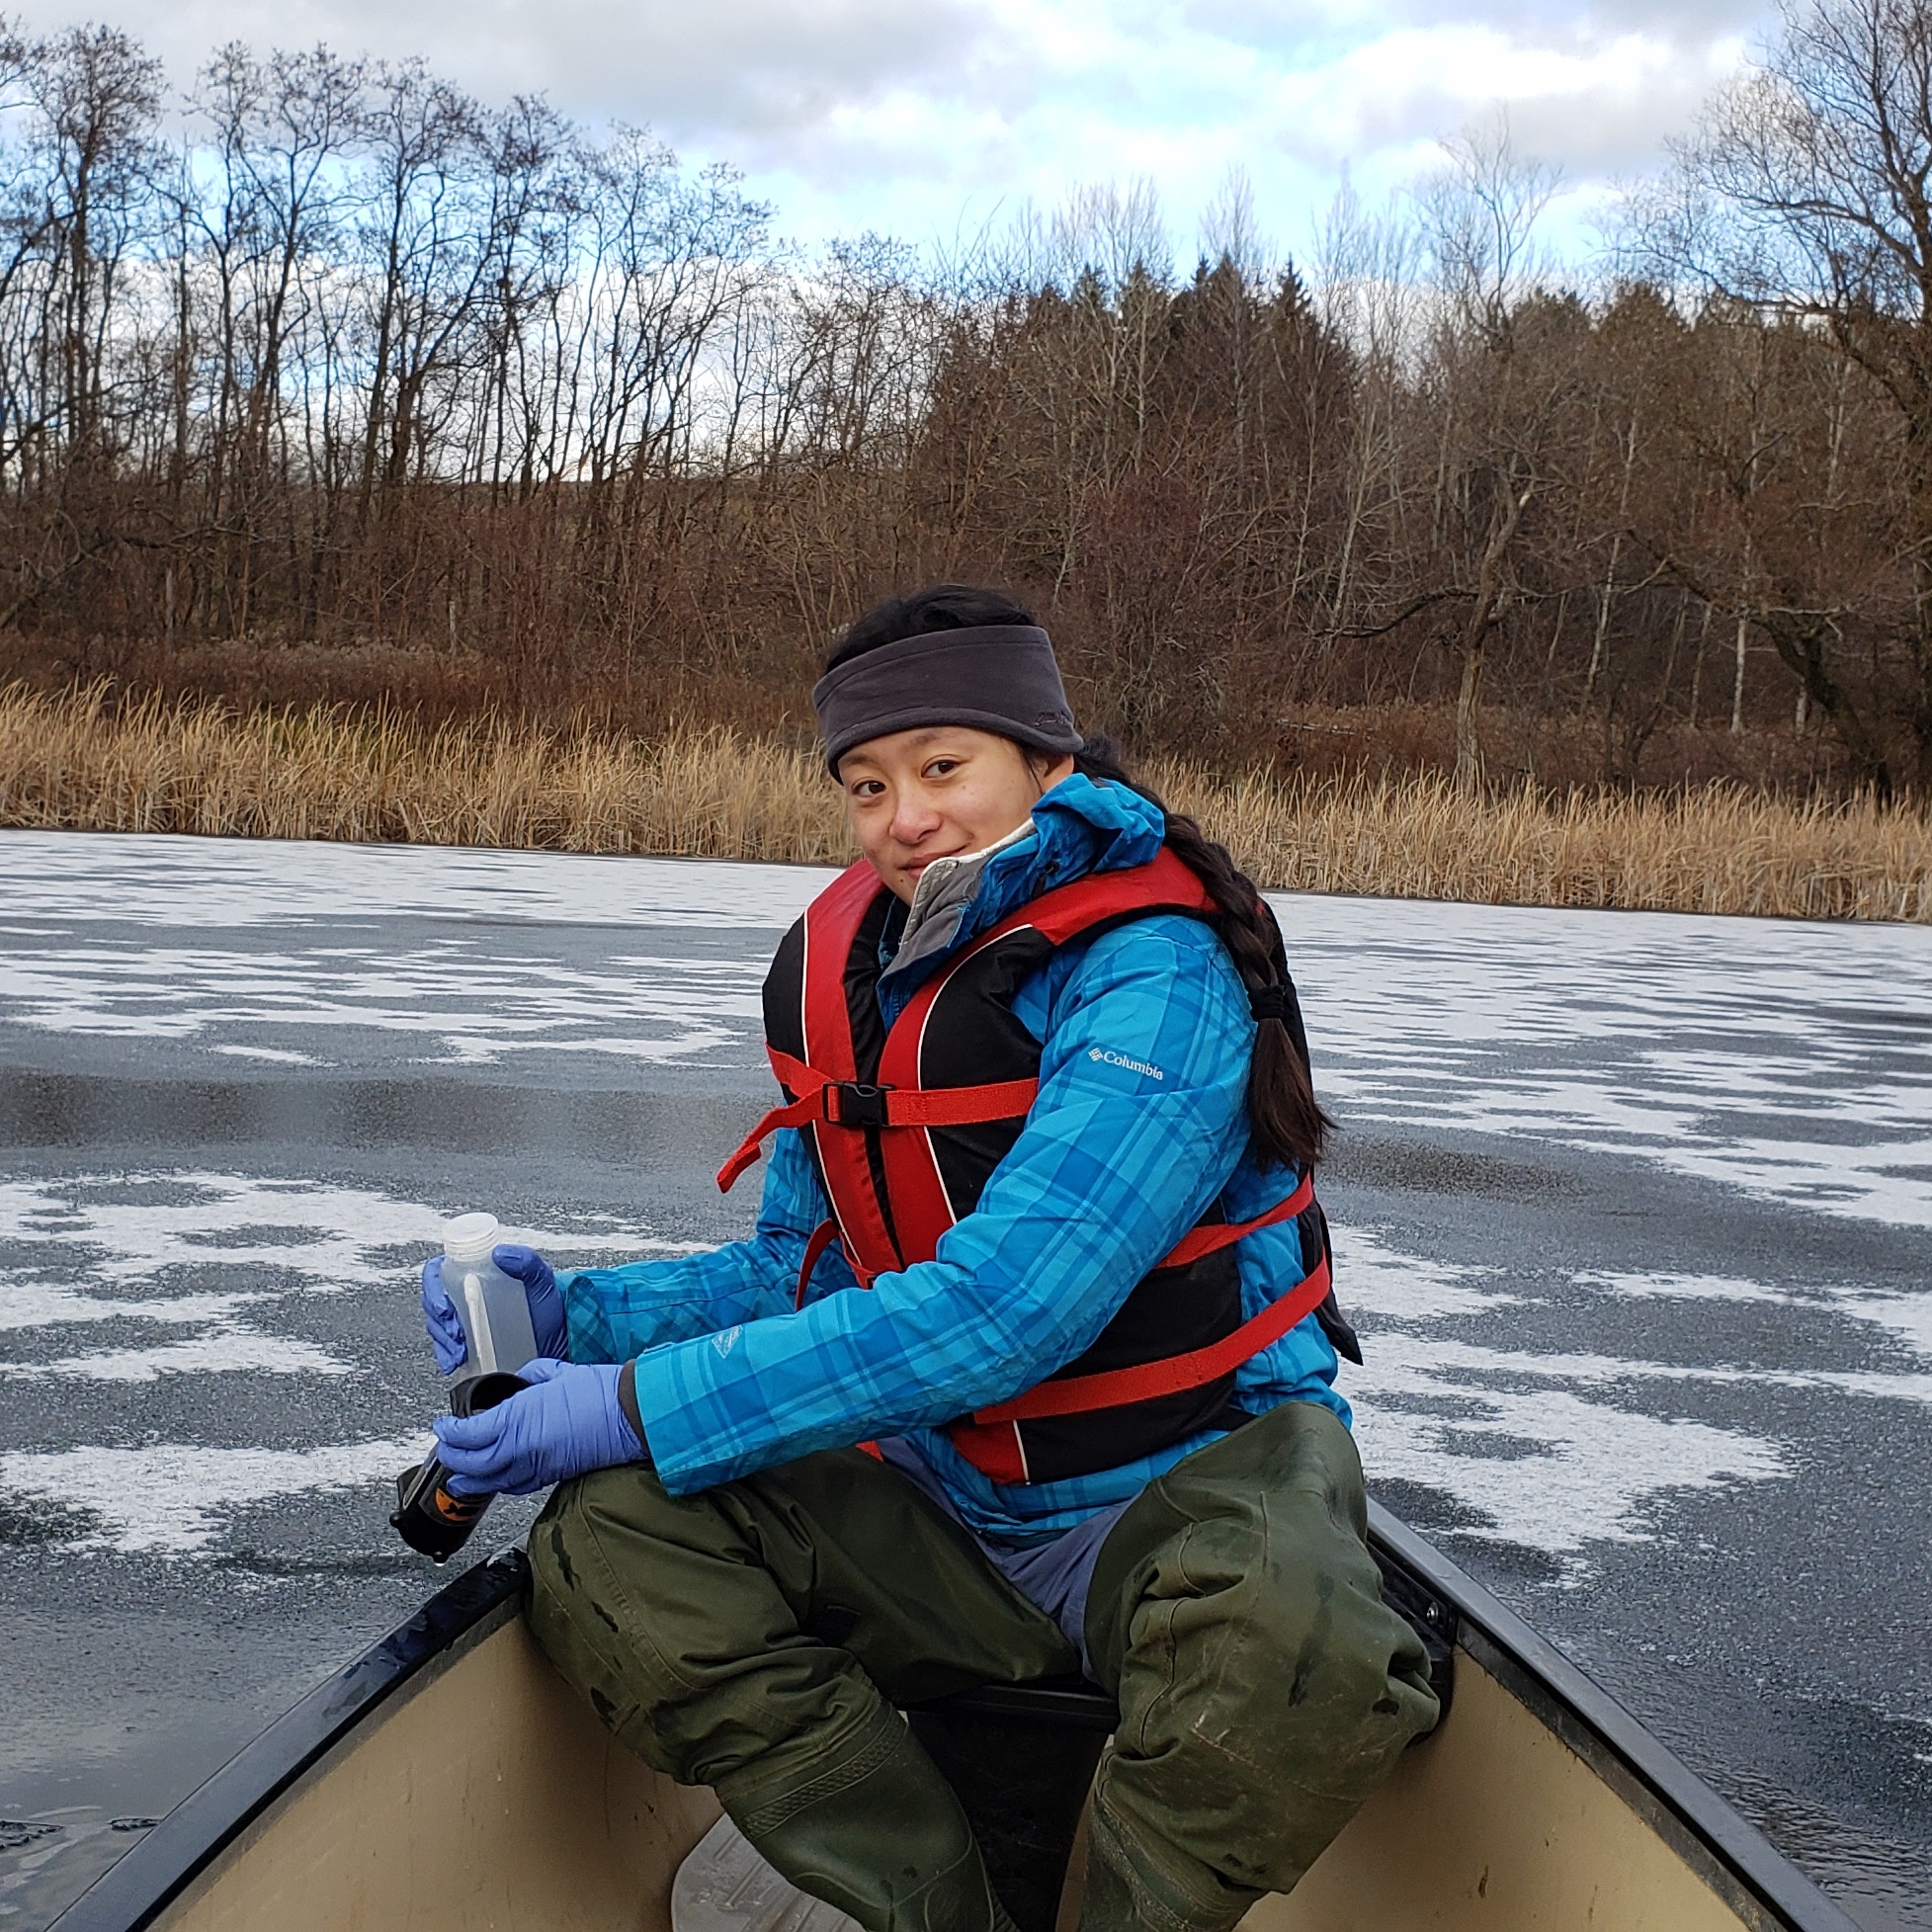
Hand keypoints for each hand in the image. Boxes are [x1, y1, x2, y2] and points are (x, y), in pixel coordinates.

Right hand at [420, 1244, 567, 1374]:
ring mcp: (466, 1322)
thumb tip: (500, 1254)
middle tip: (456, 1334)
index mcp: (477, 1274)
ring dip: (443, 1341)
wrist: (560, 1344)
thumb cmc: (549, 1308)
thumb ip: (526, 1262)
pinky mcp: (467, 1346)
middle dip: (440, 1322)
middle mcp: (467, 1296)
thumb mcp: (542, 1280)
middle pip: (435, 1303)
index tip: (445, 1307)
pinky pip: (445, 1349)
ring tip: (460, 1352)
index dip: (433, 1288)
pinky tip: (454, 1362)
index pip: (439, 1273)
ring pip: (438, 1327)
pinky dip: (445, 1356)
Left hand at [432, 1358, 642, 1496]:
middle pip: (472, 1464)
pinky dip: (498, 1484)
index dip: (450, 1432)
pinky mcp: (552, 1475)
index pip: (468, 1433)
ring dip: (470, 1480)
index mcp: (517, 1418)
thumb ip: (532, 1375)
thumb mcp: (558, 1372)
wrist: (630, 1415)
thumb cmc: (600, 1392)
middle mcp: (520, 1448)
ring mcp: (536, 1465)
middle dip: (452, 1459)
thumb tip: (523, 1379)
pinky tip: (496, 1481)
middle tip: (445, 1451)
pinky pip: (515, 1486)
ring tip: (458, 1479)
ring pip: (491, 1481)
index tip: (444, 1425)